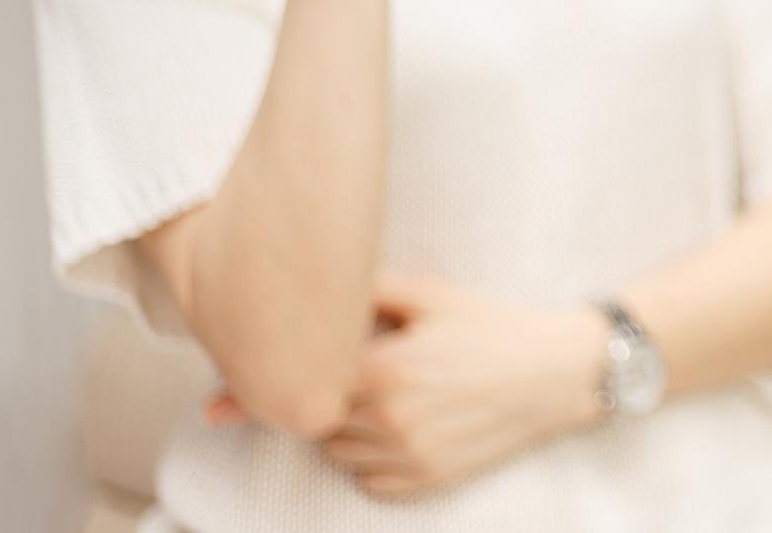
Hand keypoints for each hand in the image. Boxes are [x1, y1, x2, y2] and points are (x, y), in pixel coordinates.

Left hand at [202, 273, 608, 497]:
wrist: (559, 370)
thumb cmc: (495, 325)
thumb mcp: (433, 295)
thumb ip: (368, 293)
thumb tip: (313, 290)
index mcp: (385, 370)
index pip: (301, 386)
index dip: (254, 395)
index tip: (212, 405)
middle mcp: (390, 421)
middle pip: (316, 421)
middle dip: (317, 399)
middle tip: (344, 375)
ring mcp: (410, 458)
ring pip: (339, 452)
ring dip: (341, 429)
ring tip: (380, 393)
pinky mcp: (429, 481)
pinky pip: (370, 479)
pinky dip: (369, 459)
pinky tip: (400, 425)